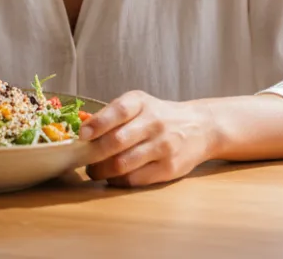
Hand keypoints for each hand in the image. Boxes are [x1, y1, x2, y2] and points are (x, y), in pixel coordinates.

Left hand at [80, 91, 214, 186]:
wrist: (200, 127)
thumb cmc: (159, 116)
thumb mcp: (139, 105)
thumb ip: (113, 115)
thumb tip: (83, 133)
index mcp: (142, 103)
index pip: (118, 110)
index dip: (98, 123)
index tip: (82, 135)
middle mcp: (155, 122)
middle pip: (117, 141)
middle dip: (93, 154)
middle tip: (83, 160)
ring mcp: (164, 146)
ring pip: (123, 164)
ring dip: (102, 170)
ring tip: (95, 171)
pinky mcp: (169, 168)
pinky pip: (135, 179)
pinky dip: (118, 180)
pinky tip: (114, 177)